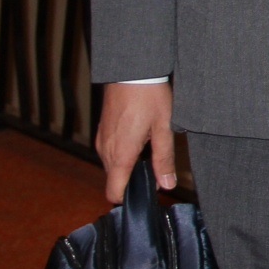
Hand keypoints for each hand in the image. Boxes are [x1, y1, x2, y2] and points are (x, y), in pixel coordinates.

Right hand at [95, 82, 175, 202]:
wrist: (132, 70)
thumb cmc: (150, 97)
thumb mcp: (163, 128)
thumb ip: (164, 159)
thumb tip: (167, 185)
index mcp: (120, 155)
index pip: (113, 193)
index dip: (129, 198)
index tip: (147, 192)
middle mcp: (105, 151)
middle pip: (115, 180)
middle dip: (133, 180)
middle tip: (157, 168)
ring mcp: (101, 140)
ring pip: (112, 166)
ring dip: (128, 165)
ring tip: (151, 150)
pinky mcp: (102, 131)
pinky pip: (109, 152)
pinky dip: (123, 153)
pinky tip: (140, 138)